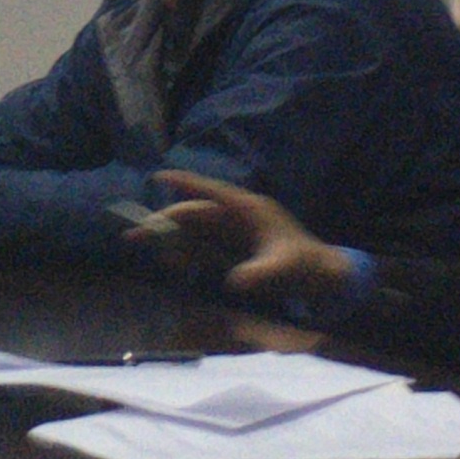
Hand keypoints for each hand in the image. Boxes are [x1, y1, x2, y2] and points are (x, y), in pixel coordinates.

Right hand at [143, 168, 346, 301]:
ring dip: (173, 239)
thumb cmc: (306, 267)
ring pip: (197, 230)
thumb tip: (235, 281)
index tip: (159, 176)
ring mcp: (237, 233)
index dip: (185, 183)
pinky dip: (187, 252)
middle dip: (166, 221)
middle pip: (196, 213)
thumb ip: (260, 273)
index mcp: (249, 209)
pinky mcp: (236, 249)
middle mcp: (239, 216)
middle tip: (136, 234)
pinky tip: (173, 262)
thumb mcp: (283, 269)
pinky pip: (205, 246)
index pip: (212, 192)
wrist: (323, 278)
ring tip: (149, 250)